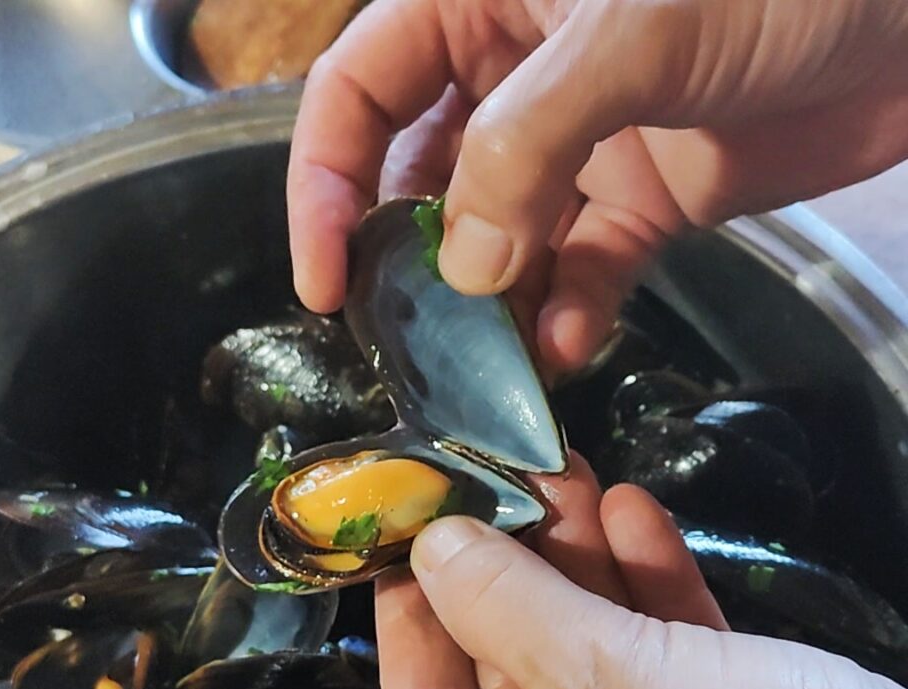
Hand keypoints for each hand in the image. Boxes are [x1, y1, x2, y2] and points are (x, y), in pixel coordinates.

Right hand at [289, 0, 907, 368]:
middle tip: (413, 346)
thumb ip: (524, 148)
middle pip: (421, 180)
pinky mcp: (643, 199)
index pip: (360, 91)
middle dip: (413, 265)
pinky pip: (583, 268)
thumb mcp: (629, 33)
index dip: (324, 184)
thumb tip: (460, 270)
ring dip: (492, 309)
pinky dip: (571, 312)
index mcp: (481, 1)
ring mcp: (581, 143)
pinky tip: (571, 346)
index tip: (324, 281)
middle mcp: (516, 74)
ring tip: (490, 372)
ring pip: (500, 240)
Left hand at [375, 463, 907, 688]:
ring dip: (585, 580)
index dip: (416, 619)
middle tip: (497, 479)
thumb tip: (435, 551)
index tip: (406, 531)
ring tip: (565, 473)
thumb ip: (506, 608)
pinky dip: (649, 616)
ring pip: (589, 688)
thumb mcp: (609, 686)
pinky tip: (635, 518)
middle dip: (517, 577)